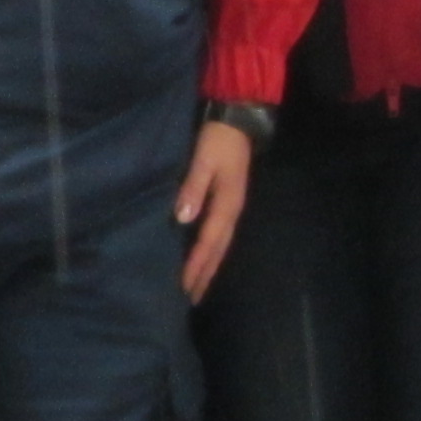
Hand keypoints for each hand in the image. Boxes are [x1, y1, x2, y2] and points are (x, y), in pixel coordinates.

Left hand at [174, 120, 255, 302]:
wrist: (238, 121)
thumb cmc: (217, 140)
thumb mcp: (204, 160)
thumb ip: (193, 187)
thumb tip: (183, 218)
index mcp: (227, 205)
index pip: (207, 243)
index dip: (195, 265)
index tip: (183, 287)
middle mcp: (231, 212)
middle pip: (217, 251)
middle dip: (204, 275)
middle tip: (191, 299)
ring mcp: (232, 207)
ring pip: (219, 245)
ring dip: (208, 267)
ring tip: (196, 286)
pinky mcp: (227, 201)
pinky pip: (218, 235)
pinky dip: (210, 252)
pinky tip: (202, 257)